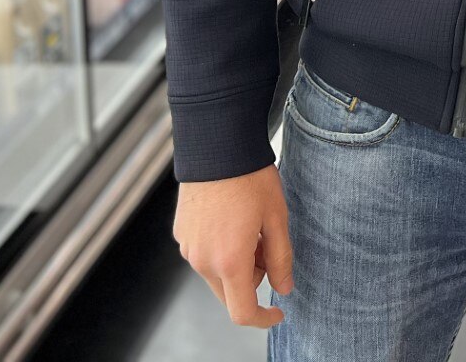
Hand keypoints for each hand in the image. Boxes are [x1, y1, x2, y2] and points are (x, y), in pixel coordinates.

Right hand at [174, 165, 292, 328]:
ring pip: (216, 274)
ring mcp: (188, 248)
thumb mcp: (277, 218)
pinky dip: (221, 250)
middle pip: (229, 293)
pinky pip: (204, 255)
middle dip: (253, 280)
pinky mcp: (181, 234)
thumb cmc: (250, 178)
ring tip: (251, 227)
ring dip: (237, 264)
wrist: (216, 147)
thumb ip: (281, 259)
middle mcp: (203, 261)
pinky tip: (233, 220)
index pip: (242, 312)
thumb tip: (284, 288)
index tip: (278, 312)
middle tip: (267, 245)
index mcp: (229, 262)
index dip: (263, 319)